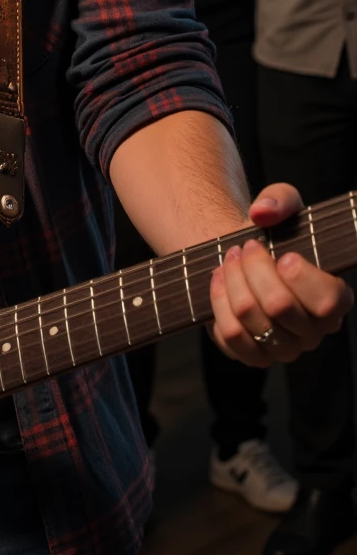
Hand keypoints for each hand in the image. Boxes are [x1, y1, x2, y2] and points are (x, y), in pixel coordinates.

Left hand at [208, 184, 352, 365]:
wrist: (243, 258)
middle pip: (279, 306)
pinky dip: (218, 302)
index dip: (300, 276)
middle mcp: (314, 331)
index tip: (282, 254)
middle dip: (254, 269)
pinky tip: (219, 279)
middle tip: (245, 247)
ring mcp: (285, 348)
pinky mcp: (254, 356)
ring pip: (252, 320)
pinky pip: (232, 336)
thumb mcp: (282, 204)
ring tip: (229, 259)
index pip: (327, 301)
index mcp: (335, 299)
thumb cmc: (272, 235)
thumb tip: (262, 212)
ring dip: (233, 281)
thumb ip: (280, 198)